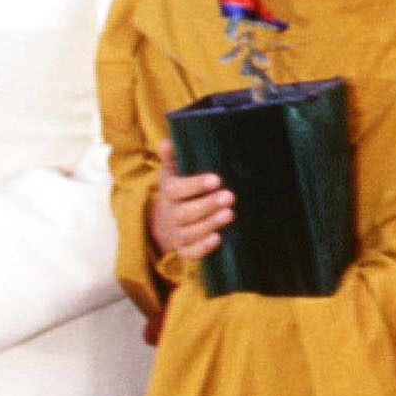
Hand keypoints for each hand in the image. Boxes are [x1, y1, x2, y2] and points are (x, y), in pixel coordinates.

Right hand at [150, 141, 233, 261]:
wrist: (164, 223)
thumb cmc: (178, 192)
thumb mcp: (172, 173)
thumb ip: (172, 158)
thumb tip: (167, 142)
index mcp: (169, 193)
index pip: (177, 190)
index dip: (195, 185)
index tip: (216, 179)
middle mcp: (171, 215)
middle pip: (185, 213)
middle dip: (208, 205)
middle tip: (229, 196)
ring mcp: (177, 234)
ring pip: (190, 232)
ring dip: (210, 224)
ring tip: (230, 214)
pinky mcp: (184, 249)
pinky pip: (190, 253)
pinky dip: (203, 248)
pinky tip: (218, 239)